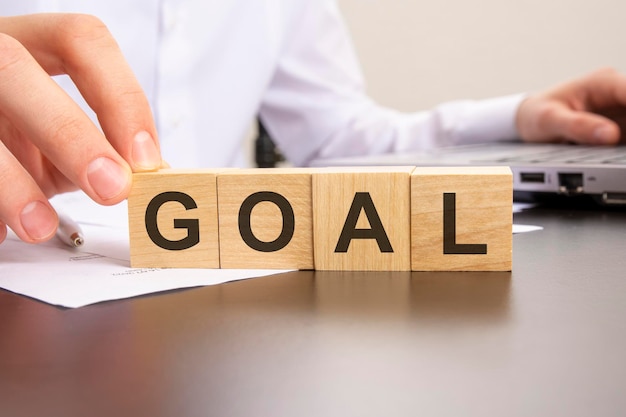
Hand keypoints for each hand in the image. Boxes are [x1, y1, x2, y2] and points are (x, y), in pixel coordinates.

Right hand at [0, 14, 160, 244]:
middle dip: (72, 134)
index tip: (145, 157)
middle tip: (110, 189)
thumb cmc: (27, 132)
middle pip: (18, 71)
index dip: (120, 97)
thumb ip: (106, 147)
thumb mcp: (66, 134)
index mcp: (34, 46)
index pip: (82, 42)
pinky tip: (0, 229)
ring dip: (13, 181)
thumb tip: (154, 175)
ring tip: (39, 225)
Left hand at [516, 67, 625, 145]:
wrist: (527, 120)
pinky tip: (621, 156)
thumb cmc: (536, 114)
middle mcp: (616, 92)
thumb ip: (577, 126)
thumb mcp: (548, 120)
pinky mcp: (620, 126)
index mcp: (602, 82)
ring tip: (620, 154)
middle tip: (624, 148)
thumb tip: (610, 135)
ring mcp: (621, 110)